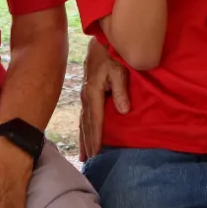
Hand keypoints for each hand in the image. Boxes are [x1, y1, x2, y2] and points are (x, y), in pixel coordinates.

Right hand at [79, 38, 129, 161]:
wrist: (100, 45)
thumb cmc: (112, 56)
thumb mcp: (119, 70)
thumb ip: (120, 90)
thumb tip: (123, 111)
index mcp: (93, 93)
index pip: (95, 121)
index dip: (96, 138)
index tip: (97, 153)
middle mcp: (86, 98)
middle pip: (86, 126)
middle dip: (88, 144)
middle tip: (90, 162)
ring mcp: (84, 98)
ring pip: (83, 123)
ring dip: (84, 140)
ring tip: (84, 157)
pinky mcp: (86, 96)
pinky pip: (83, 118)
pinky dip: (83, 130)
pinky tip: (84, 139)